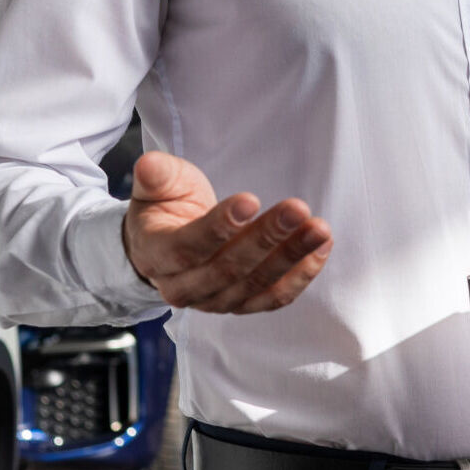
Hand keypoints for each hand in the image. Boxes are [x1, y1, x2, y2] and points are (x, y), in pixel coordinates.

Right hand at [121, 151, 332, 314]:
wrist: (166, 245)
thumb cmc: (164, 209)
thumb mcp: (155, 185)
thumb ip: (155, 175)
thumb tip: (148, 165)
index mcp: (156, 256)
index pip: (189, 247)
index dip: (219, 227)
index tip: (250, 199)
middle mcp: (183, 288)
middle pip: (228, 269)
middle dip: (267, 239)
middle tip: (297, 210)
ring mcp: (213, 301)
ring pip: (255, 285)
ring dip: (291, 257)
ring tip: (319, 229)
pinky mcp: (241, 304)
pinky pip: (273, 298)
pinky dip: (299, 277)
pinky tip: (320, 250)